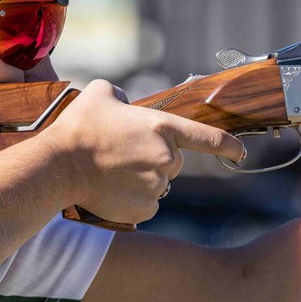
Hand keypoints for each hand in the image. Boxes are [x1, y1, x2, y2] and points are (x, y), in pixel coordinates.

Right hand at [40, 79, 244, 222]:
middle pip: (172, 163)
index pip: (207, 138)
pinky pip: (146, 205)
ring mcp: (156, 186)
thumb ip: (121, 94)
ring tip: (109, 172)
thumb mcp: (101, 93)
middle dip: (153, 160)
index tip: (241, 153)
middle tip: (120, 156)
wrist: (59, 166)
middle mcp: (166, 158)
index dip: (229, 146)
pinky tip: (110, 190)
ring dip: (140, 180)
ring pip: (157, 185)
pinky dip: (132, 201)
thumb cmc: (78, 127)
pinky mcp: (144, 209)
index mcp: (162, 128)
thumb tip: (124, 102)